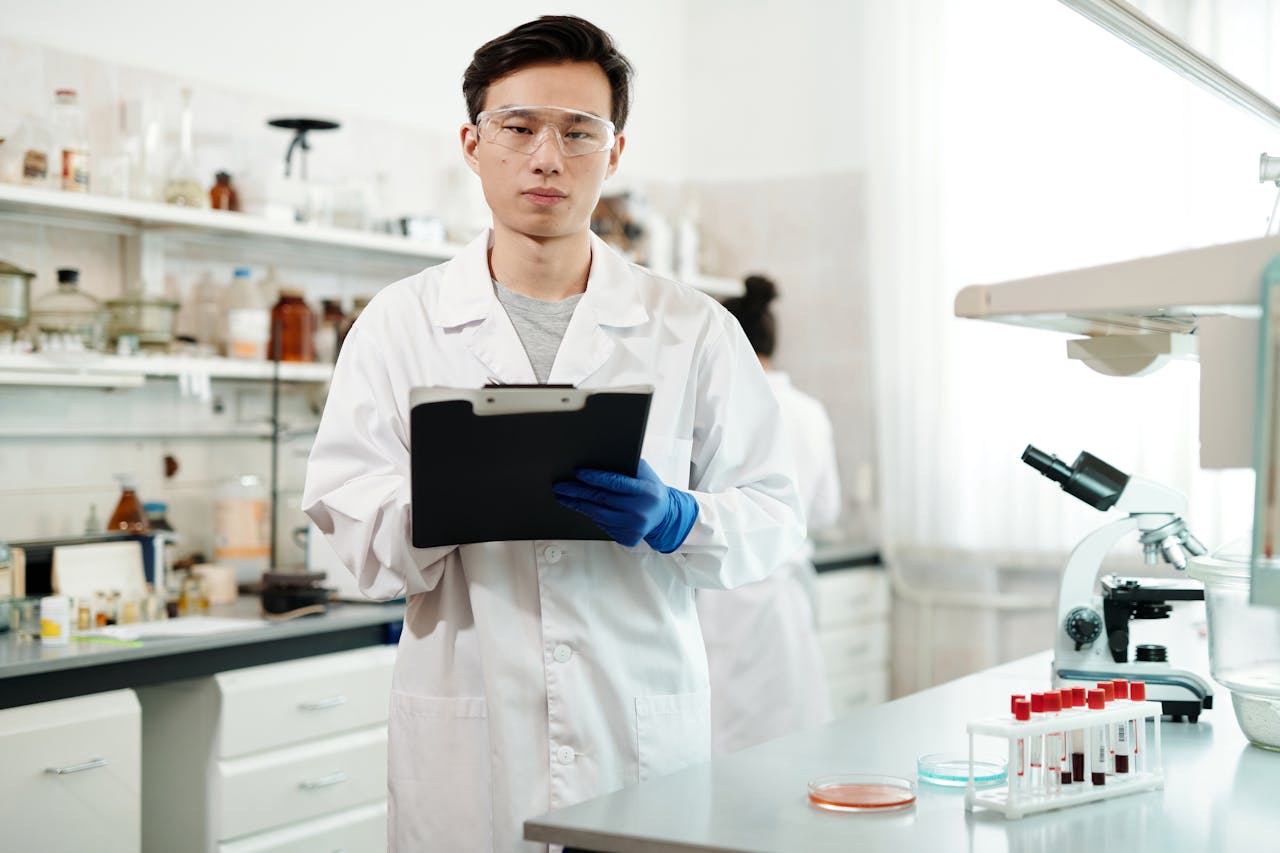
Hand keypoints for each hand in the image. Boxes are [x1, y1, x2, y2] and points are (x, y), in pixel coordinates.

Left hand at [552, 460, 698, 551]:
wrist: (665, 515)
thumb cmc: (651, 490)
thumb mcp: (645, 474)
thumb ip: (626, 466)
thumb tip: (599, 457)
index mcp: (646, 492)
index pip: (615, 483)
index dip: (594, 477)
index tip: (578, 472)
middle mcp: (640, 511)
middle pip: (601, 500)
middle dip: (577, 492)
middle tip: (560, 486)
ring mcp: (633, 527)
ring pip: (598, 515)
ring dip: (578, 505)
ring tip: (564, 496)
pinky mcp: (628, 538)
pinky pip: (603, 525)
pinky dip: (591, 515)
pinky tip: (581, 507)